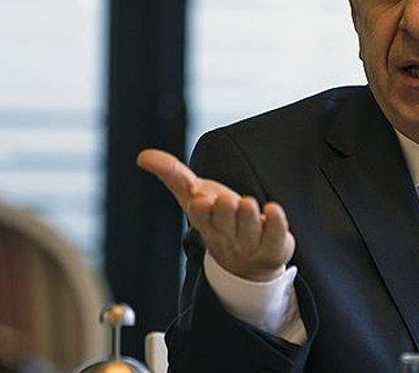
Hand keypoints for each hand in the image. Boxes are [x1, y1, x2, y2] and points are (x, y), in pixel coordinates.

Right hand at [136, 149, 294, 281]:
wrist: (247, 261)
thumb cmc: (218, 219)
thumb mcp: (194, 195)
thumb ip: (171, 174)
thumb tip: (142, 157)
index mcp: (207, 222)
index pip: (201, 217)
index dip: (201, 210)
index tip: (199, 198)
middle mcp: (228, 233)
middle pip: (225, 223)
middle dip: (225, 212)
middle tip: (228, 200)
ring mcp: (251, 241)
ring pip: (249, 231)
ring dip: (249, 217)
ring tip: (248, 204)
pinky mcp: (274, 244)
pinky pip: (276, 235)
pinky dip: (276, 223)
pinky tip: (273, 209)